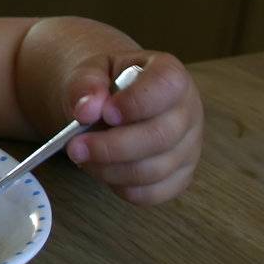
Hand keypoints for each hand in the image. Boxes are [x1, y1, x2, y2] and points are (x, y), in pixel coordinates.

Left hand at [61, 52, 202, 204]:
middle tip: (75, 147)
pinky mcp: (180, 175)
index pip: (166, 86)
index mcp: (171, 75)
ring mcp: (189, 146)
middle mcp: (188, 110)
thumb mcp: (90, 71)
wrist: (109, 101)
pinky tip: (103, 171)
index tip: (104, 113)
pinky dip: (122, 188)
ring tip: (83, 157)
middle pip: (160, 137)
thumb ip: (86, 84)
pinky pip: (154, 193)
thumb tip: (86, 110)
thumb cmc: (105, 84)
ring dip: (111, 169)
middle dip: (111, 147)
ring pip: (155, 170)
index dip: (135, 103)